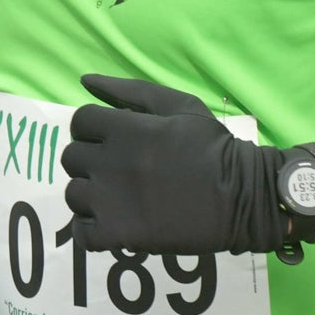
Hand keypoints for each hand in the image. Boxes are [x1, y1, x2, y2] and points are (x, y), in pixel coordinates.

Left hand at [64, 75, 289, 253]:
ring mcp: (112, 201)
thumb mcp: (179, 105)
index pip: (80, 122)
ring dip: (90, 196)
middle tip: (118, 170)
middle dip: (90, 161)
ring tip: (118, 198)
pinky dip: (92, 230)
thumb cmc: (212, 147)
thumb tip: (86, 80)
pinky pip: (82, 234)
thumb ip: (130, 91)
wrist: (243, 196)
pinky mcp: (119, 234)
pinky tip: (113, 223)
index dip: (93, 130)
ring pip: (73, 195)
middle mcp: (111, 163)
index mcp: (125, 129)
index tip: (112, 140)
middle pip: (71, 158)